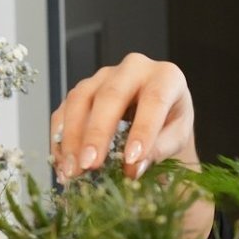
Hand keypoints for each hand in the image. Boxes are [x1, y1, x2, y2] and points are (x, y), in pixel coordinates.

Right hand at [50, 53, 212, 238]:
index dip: (142, 130)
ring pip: (80, 100)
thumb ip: (161, 149)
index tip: (131, 159)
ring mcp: (104, 76)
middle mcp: (133, 68)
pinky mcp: (83, 89)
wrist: (160, 115)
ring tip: (73, 169)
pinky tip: (64, 163)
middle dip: (97, 133)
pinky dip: (61, 138)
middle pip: (110, 95)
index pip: (154, 100)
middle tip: (90, 164)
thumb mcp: (178, 136)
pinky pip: (65, 110)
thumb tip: (134, 168)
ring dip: (72, 137)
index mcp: (166, 77)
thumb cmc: (171, 123)